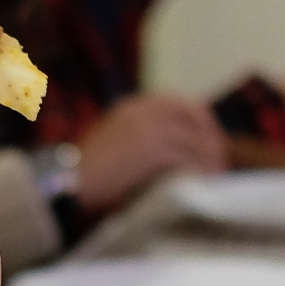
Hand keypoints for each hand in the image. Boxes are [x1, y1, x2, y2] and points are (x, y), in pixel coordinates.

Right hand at [74, 93, 225, 212]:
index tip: (210, 139)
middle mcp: (142, 111)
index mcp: (132, 107)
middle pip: (192, 114)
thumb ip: (136, 138)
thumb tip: (169, 152)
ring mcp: (147, 128)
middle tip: (219, 158)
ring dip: (209, 157)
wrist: (66, 183)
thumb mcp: (111, 143)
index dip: (200, 120)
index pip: (179, 103)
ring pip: (193, 138)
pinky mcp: (151, 149)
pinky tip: (205, 181)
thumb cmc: (85, 173)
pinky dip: (200, 169)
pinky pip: (187, 156)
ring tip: (216, 174)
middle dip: (210, 136)